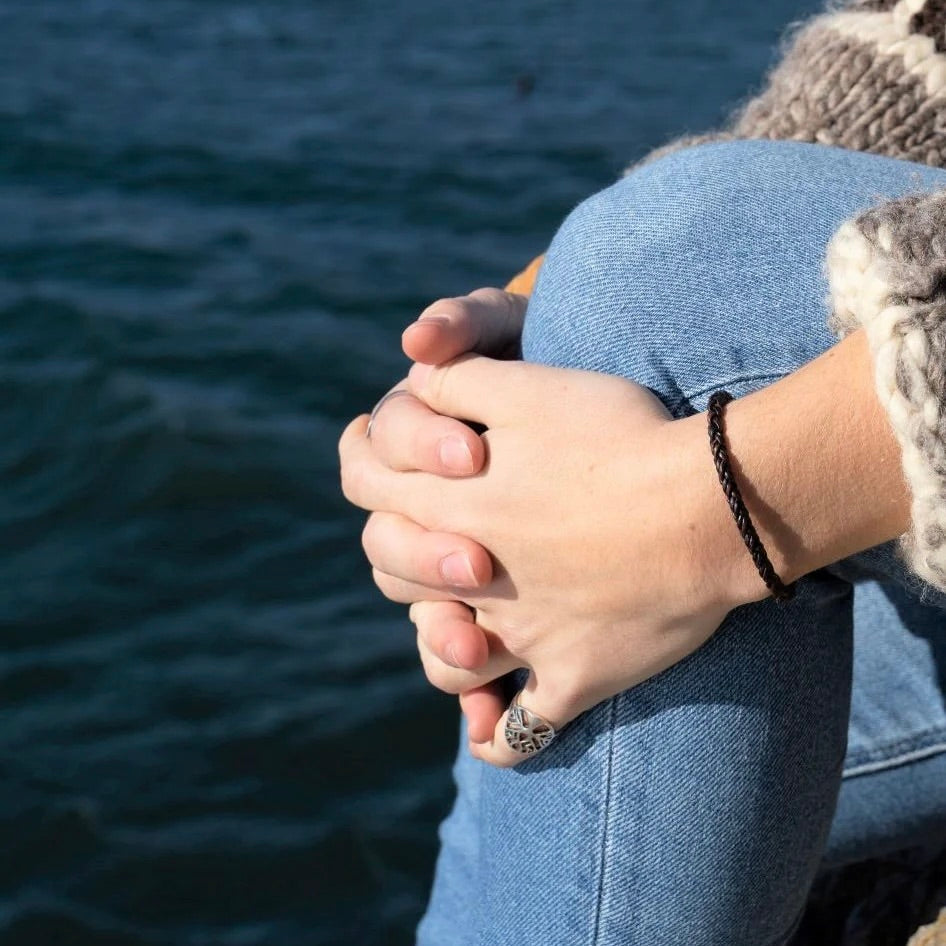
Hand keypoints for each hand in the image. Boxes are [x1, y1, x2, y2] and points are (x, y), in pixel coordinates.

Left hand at [341, 356, 744, 765]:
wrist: (711, 505)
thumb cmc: (622, 438)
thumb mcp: (531, 388)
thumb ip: (458, 381)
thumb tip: (413, 375)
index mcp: (452, 504)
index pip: (366, 486)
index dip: (359, 458)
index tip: (365, 448)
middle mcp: (473, 580)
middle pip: (392, 571)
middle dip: (398, 544)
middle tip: (425, 530)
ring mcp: (521, 637)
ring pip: (444, 659)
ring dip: (440, 642)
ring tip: (455, 628)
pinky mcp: (575, 677)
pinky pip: (520, 729)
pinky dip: (497, 733)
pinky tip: (489, 723)